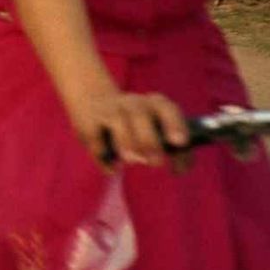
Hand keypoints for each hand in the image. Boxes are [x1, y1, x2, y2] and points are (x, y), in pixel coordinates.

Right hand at [65, 87, 188, 168]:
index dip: (174, 125)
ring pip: (117, 121)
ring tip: (131, 161)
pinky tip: (112, 169)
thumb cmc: (136, 123)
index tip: (179, 143)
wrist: (93, 100)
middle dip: (148, 139)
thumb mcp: (156, 127)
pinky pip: (94, 136)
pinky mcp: (88, 122)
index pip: (167, 109)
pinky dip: (102, 153)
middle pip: (140, 115)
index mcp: (154, 103)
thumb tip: (181, 169)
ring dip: (126, 142)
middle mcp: (132, 103)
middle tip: (155, 162)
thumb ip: (171, 146)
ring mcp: (109, 110)